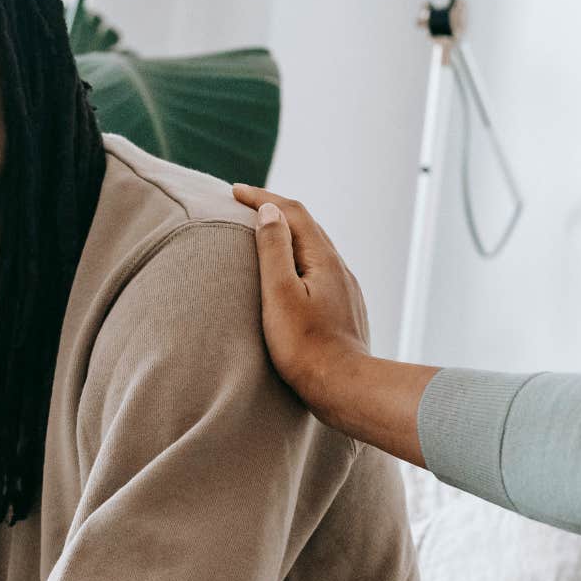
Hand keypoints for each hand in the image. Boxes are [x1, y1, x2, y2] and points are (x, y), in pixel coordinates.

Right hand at [232, 186, 371, 417]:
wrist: (345, 389)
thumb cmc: (305, 347)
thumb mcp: (279, 294)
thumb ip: (273, 249)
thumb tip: (268, 210)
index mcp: (323, 258)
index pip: (291, 212)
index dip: (262, 197)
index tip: (234, 191)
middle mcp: (339, 268)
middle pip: (306, 226)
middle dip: (275, 210)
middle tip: (245, 204)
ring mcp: (346, 289)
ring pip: (315, 248)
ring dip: (288, 234)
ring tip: (263, 233)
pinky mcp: (345, 309)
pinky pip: (320, 270)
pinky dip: (299, 258)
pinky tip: (291, 274)